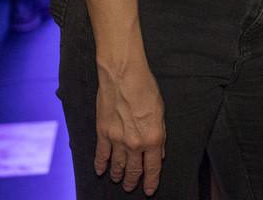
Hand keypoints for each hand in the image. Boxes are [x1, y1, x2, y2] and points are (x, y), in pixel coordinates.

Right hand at [94, 62, 165, 194]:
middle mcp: (135, 144)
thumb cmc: (145, 88)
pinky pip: (101, 155)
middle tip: (131, 187)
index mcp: (153, 139)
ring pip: (117, 166)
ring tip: (118, 179)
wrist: (123, 75)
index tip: (149, 190)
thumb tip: (159, 151)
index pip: (153, 168)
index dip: (151, 182)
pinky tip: (101, 170)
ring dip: (118, 175)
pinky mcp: (103, 133)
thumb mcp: (161, 112)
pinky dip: (100, 165)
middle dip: (133, 181)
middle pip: (134, 170)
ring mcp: (117, 140)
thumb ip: (160, 135)